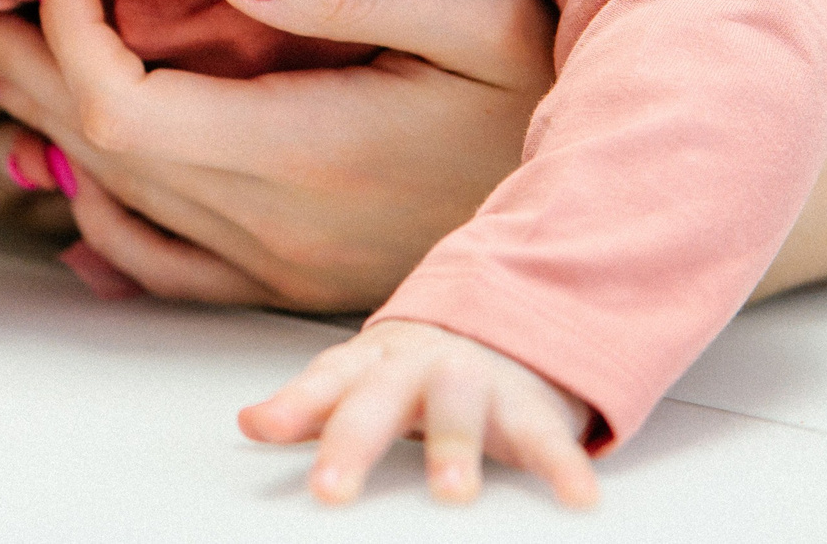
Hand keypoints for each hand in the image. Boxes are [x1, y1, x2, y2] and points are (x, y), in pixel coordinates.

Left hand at [0, 0, 553, 311]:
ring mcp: (279, 264)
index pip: (122, 111)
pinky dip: (102, 222)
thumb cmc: (553, 98)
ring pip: (118, 209)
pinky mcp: (294, 282)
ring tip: (2, 62)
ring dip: (48, 134)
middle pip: (97, 156)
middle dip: (28, 72)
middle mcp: (274, 223)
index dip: (66, 37)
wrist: (614, 220)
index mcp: (304, 152)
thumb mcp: (476, 19)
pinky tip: (70, 189)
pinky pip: (164, 270)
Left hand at [240, 319, 597, 507]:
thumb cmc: (417, 370)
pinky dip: (564, 469)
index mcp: (372, 364)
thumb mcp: (360, 381)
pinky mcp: (530, 411)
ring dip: (454, 448)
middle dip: (354, 442)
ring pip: (460, 409)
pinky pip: (549, 441)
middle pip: (380, 400)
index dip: (292, 406)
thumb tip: (250, 422)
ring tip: (451, 493)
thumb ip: (309, 406)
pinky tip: (576, 498)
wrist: (504, 328)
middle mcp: (419, 368)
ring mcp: (476, 384)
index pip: (325, 382)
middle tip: (331, 491)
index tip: (261, 429)